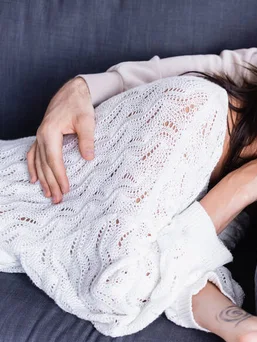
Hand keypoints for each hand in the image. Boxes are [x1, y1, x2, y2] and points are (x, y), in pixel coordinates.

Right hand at [27, 77, 94, 202]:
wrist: (74, 90)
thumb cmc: (80, 104)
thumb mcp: (87, 121)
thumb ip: (87, 139)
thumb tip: (89, 158)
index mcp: (50, 132)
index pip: (54, 160)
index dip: (59, 176)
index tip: (65, 189)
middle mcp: (41, 135)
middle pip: (44, 164)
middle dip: (51, 183)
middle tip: (57, 200)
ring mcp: (40, 135)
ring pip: (38, 161)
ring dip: (42, 179)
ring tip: (47, 195)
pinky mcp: (43, 135)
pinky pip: (34, 154)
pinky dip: (33, 167)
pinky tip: (34, 179)